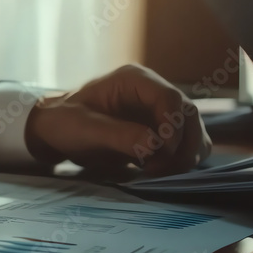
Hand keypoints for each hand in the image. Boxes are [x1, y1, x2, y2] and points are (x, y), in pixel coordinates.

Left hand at [25, 64, 210, 175]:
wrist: (57, 132)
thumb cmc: (65, 123)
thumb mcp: (85, 130)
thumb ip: (120, 136)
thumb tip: (155, 145)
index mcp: (135, 80)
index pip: (171, 98)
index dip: (173, 127)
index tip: (161, 153)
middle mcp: (153, 92)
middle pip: (189, 116)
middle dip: (182, 146)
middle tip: (157, 169)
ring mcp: (160, 112)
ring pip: (194, 133)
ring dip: (185, 156)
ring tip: (155, 171)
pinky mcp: (162, 132)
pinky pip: (187, 146)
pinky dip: (181, 161)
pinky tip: (156, 171)